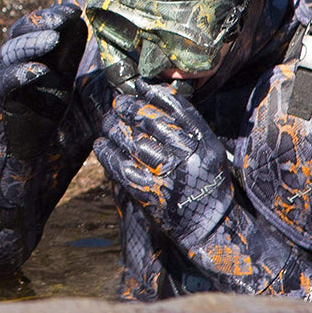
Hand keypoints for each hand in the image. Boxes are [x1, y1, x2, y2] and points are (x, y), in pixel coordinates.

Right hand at [0, 3, 86, 158]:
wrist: (34, 140)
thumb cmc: (49, 99)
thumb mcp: (66, 69)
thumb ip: (71, 46)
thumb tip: (80, 18)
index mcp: (26, 46)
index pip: (36, 21)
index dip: (53, 14)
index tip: (75, 11)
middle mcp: (11, 57)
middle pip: (19, 31)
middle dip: (42, 22)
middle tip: (63, 20)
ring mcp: (2, 76)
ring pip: (10, 53)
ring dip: (32, 44)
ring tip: (53, 39)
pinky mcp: (0, 99)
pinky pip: (5, 83)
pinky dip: (20, 75)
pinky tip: (40, 71)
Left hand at [93, 78, 234, 247]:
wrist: (210, 228)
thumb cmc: (208, 183)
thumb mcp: (211, 152)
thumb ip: (190, 129)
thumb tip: (159, 98)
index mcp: (205, 144)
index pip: (179, 110)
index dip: (156, 94)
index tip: (139, 84)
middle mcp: (188, 158)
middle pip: (154, 123)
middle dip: (131, 108)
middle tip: (117, 103)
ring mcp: (169, 177)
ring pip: (135, 143)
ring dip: (116, 129)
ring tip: (107, 121)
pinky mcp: (150, 195)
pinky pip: (123, 169)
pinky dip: (108, 155)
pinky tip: (100, 145)